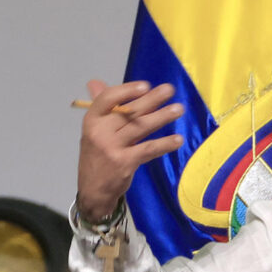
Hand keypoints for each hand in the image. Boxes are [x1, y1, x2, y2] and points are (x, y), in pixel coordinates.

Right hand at [76, 79, 183, 222]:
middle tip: (169, 89)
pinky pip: (148, 150)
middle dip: (151, 99)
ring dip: (162, 117)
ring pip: (140, 127)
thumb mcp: (94, 131)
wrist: (92, 190)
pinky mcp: (124, 163)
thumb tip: (95, 82)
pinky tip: (178, 139)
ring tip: (179, 109)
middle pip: (129, 112)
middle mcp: (100, 132)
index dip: (126, 90)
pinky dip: (164, 144)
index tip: (145, 85)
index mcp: (92, 120)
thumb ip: (101, 108)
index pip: (107, 99)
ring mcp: (112, 148)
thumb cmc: (97, 156)